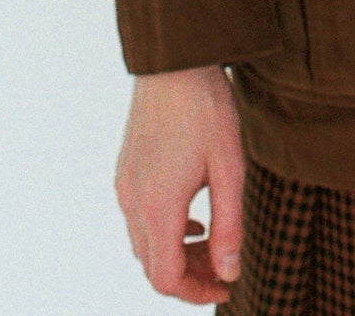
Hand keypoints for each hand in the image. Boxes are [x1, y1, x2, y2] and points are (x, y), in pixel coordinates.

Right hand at [115, 63, 246, 303]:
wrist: (173, 60)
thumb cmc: (206, 107)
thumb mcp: (229, 167)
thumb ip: (229, 225)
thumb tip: (229, 272)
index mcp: (157, 206)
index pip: (166, 278)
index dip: (196, 293)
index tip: (226, 286)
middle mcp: (132, 201)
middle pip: (153, 266)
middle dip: (188, 277)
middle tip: (224, 270)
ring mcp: (125, 185)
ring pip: (144, 245)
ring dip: (176, 255)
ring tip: (212, 245)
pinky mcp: (125, 170)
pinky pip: (138, 219)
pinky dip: (164, 232)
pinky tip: (192, 219)